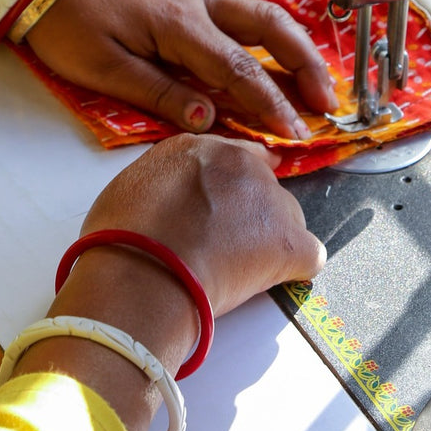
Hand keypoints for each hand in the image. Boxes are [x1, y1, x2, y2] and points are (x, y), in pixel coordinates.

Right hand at [21, 137, 324, 430]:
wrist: (141, 274)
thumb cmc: (121, 239)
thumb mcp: (132, 189)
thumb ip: (165, 184)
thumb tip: (169, 204)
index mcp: (200, 148)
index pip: (231, 159)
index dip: (226, 191)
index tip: (217, 213)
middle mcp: (241, 163)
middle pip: (261, 187)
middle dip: (247, 216)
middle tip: (220, 248)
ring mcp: (270, 200)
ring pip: (285, 219)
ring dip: (269, 241)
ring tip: (235, 271)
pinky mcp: (290, 241)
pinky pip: (308, 254)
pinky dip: (293, 270)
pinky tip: (268, 282)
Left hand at [27, 0, 336, 139]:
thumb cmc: (70, 25)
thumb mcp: (105, 70)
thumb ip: (161, 94)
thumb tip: (210, 121)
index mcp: (178, 23)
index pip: (239, 68)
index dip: (271, 103)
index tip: (294, 134)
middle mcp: (199, 2)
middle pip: (272, 28)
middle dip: (306, 65)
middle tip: (328, 104)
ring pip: (265, 16)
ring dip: (298, 49)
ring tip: (318, 86)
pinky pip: (246, 17)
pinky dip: (274, 39)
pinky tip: (283, 63)